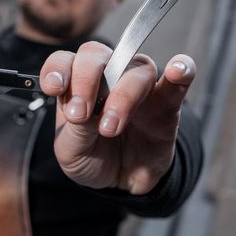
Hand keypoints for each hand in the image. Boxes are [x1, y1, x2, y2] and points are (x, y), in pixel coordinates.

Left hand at [40, 41, 195, 194]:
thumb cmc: (92, 156)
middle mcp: (108, 77)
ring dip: (122, 96)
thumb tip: (84, 112)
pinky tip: (178, 70)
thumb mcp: (72, 150)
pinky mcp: (166, 104)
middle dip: (86, 79)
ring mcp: (138, 88)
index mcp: (77, 84)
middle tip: (81, 113)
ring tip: (110, 128)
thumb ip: (75, 130)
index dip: (58, 69)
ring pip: (135, 70)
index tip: (54, 89)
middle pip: (97, 55)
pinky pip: (178, 80)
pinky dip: (181, 70)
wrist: (120, 181)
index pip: (66, 61)